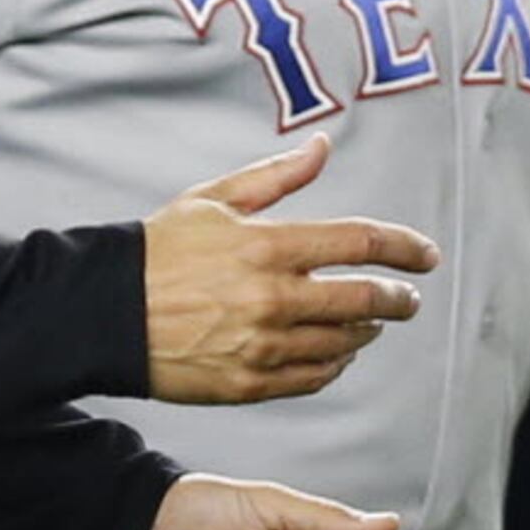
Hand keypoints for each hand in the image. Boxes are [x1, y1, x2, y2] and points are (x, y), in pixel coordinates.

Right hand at [142, 133, 437, 402]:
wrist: (105, 312)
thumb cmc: (156, 251)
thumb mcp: (212, 200)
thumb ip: (276, 176)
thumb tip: (322, 147)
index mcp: (266, 246)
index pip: (360, 244)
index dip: (405, 247)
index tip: (424, 256)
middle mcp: (272, 298)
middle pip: (365, 300)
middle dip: (398, 298)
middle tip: (407, 297)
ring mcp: (264, 345)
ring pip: (345, 342)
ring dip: (367, 330)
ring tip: (368, 321)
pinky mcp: (251, 383)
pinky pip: (315, 376)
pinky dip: (335, 363)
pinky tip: (335, 351)